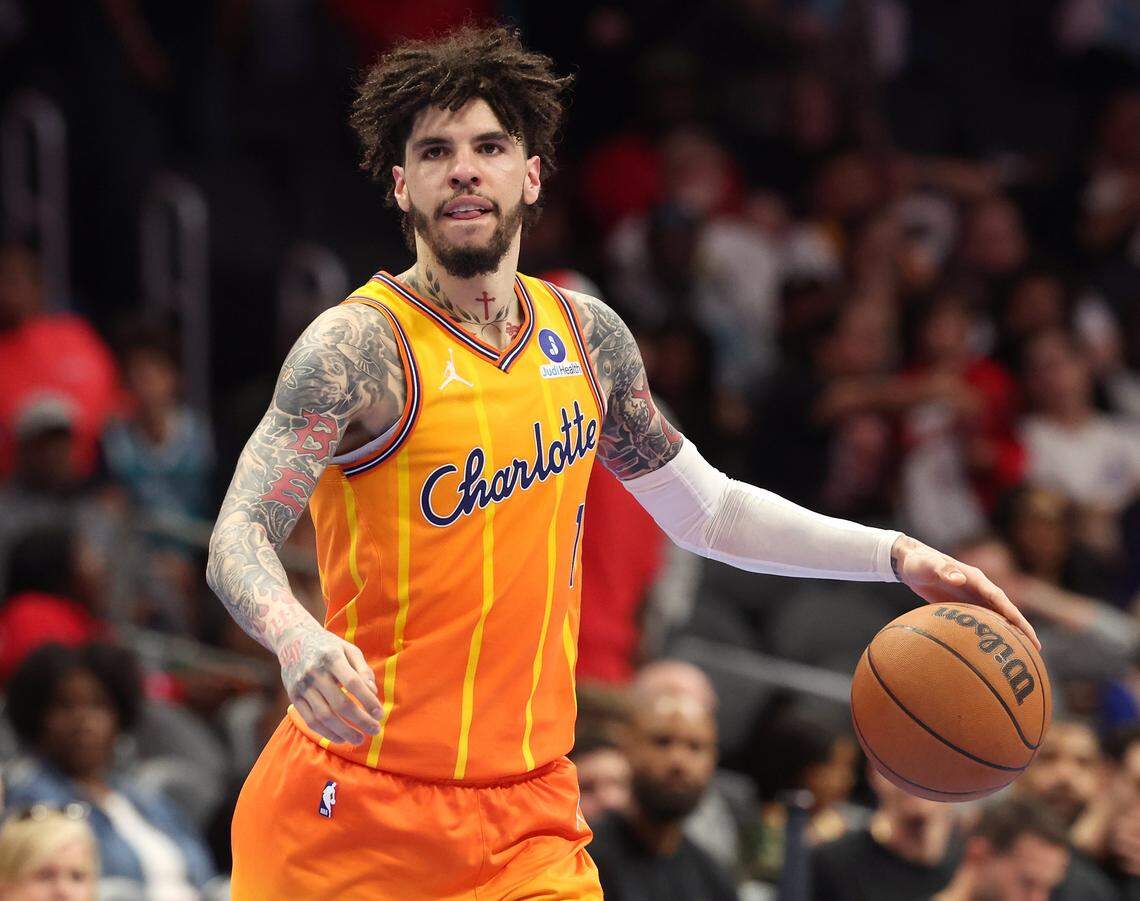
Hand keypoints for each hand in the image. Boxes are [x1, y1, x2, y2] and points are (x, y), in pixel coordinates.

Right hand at [277, 623, 382, 744]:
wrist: (293, 639)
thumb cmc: (328, 646)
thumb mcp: (348, 649)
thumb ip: (363, 670)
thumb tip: (373, 693)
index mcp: (331, 656)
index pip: (352, 683)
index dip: (367, 701)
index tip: (380, 714)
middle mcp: (314, 671)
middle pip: (339, 703)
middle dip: (360, 721)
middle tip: (375, 730)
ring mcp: (301, 685)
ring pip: (323, 716)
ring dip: (343, 732)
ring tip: (359, 739)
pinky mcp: (293, 696)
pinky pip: (309, 720)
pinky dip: (326, 732)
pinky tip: (340, 738)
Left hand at [891, 535, 1040, 649]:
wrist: (910, 563)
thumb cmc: (919, 562)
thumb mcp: (928, 565)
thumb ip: (942, 569)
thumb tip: (959, 579)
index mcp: (975, 578)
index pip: (1000, 599)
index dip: (1014, 615)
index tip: (1026, 631)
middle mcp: (979, 588)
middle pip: (1005, 610)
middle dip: (1021, 627)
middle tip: (1036, 648)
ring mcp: (972, 597)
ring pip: (996, 616)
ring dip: (1010, 632)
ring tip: (1024, 652)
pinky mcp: (963, 604)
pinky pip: (981, 620)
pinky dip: (991, 632)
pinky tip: (993, 648)